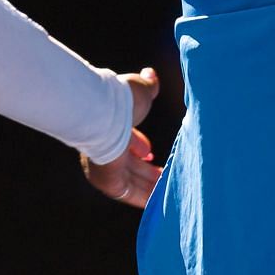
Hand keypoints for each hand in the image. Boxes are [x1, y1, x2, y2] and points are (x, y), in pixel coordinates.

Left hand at [81, 69, 161, 207]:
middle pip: (129, 165)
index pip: (125, 142)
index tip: (152, 153)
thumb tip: (150, 73)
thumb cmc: (120, 100)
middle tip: (166, 175)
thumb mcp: (139, 91)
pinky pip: (130, 193)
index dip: (140, 147)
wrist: (102, 113)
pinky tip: (162, 200)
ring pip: (132, 181)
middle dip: (147, 170)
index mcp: (109, 127)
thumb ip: (147, 85)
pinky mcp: (109, 182)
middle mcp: (104, 149)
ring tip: (171, 190)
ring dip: (151, 186)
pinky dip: (146, 197)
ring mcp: (105, 168)